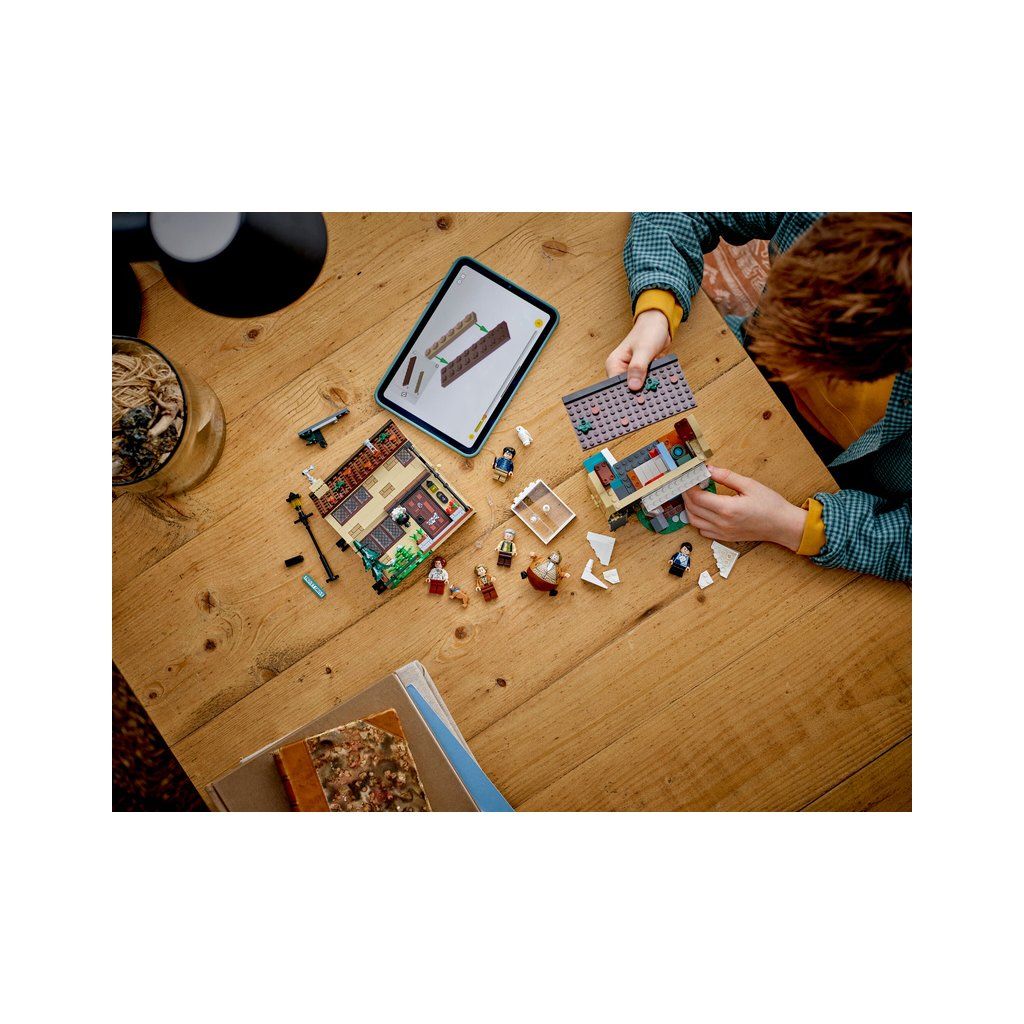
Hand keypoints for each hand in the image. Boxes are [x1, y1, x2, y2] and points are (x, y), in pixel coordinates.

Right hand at [605, 309, 670, 390]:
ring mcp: (631, 372)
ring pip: (638, 388)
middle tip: (650, 389)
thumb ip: (638, 368)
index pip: (616, 386)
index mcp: (614, 364)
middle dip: (639, 390)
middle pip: (627, 389)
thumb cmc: (648, 331)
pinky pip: (646, 383)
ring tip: (655, 382)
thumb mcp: (644, 349)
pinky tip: (658, 380)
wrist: (659, 324)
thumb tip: (633, 386)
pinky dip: (653, 382)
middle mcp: (620, 370)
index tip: (639, 395)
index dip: (627, 393)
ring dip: (648, 386)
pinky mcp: (642, 373)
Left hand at [683, 466, 806, 550]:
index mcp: (727, 509)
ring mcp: (722, 532)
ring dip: (690, 508)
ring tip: (695, 496)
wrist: (782, 525)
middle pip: (692, 509)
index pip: (697, 497)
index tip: (689, 478)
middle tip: (689, 484)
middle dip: (686, 495)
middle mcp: (721, 523)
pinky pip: (703, 531)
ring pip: (694, 522)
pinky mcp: (724, 538)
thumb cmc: (770, 505)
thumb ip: (726, 476)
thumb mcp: (749, 485)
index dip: (689, 487)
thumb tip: (708, 469)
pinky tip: (705, 510)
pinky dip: (698, 521)